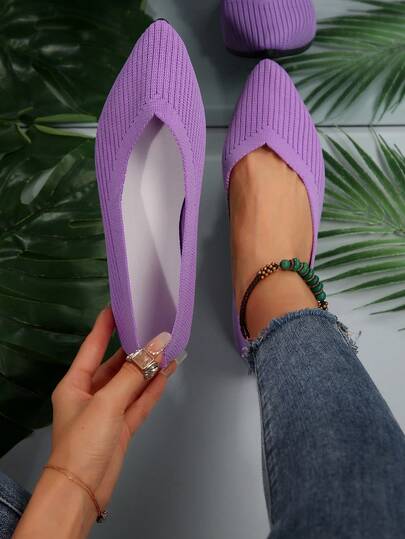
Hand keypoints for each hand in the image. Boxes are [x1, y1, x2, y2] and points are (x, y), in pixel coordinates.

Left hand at [49, 306, 175, 509]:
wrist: (83, 490)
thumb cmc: (84, 441)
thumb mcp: (106, 402)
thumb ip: (134, 373)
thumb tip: (158, 344)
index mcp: (75, 382)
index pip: (93, 346)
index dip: (105, 325)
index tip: (120, 305)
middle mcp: (91, 393)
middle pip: (116, 364)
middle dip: (136, 348)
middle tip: (155, 328)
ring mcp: (108, 410)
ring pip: (132, 382)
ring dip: (149, 368)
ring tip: (170, 348)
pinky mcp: (122, 426)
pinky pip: (140, 401)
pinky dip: (153, 388)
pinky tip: (167, 372)